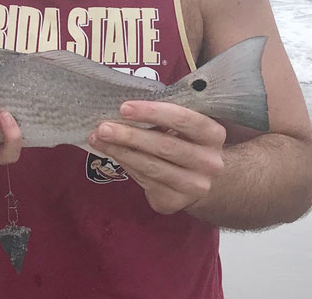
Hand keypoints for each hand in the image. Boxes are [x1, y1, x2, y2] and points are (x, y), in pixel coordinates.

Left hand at [87, 101, 225, 214]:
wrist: (200, 180)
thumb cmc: (186, 142)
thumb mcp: (185, 127)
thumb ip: (164, 117)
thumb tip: (123, 109)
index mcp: (214, 135)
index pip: (183, 119)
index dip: (152, 112)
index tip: (124, 107)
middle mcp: (210, 163)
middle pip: (164, 146)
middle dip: (130, 135)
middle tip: (103, 127)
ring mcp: (194, 186)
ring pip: (151, 166)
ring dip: (120, 151)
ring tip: (97, 138)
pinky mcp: (175, 203)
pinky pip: (144, 181)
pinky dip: (125, 165)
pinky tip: (111, 154)